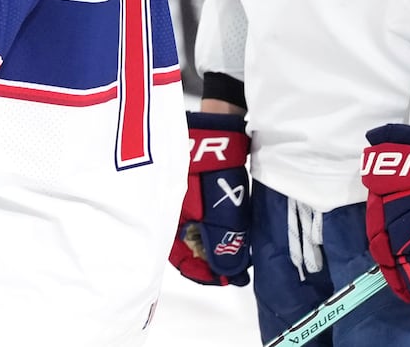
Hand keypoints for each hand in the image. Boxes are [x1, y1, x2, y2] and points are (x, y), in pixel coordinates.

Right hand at [170, 112, 251, 286]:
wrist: (213, 129)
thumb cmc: (209, 170)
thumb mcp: (220, 211)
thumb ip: (224, 242)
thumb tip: (229, 272)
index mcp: (169, 222)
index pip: (184, 261)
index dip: (207, 274)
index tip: (230, 279)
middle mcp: (171, 214)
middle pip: (190, 248)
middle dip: (213, 261)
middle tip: (238, 268)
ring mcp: (182, 201)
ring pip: (198, 232)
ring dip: (217, 244)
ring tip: (240, 251)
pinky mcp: (194, 189)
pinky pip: (203, 216)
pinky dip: (217, 226)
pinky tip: (233, 229)